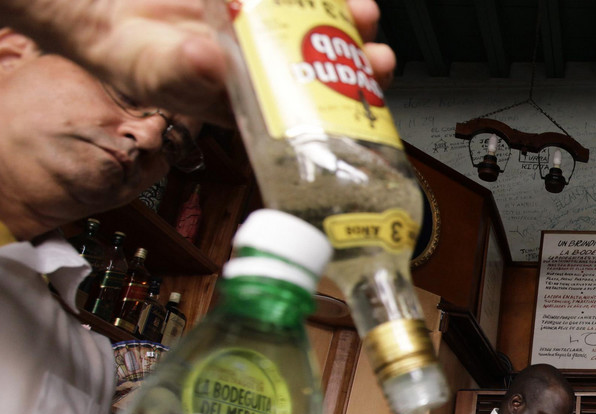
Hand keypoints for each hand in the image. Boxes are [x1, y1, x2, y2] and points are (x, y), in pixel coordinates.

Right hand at [7, 0, 395, 124]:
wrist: (105, 13)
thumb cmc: (134, 56)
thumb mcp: (153, 70)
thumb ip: (182, 70)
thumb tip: (212, 62)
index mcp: (257, 102)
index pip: (313, 111)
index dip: (349, 104)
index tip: (371, 88)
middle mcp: (271, 68)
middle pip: (330, 69)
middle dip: (361, 62)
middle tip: (380, 57)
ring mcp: (269, 31)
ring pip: (320, 28)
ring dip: (344, 20)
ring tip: (362, 12)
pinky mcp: (256, 4)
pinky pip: (290, 2)